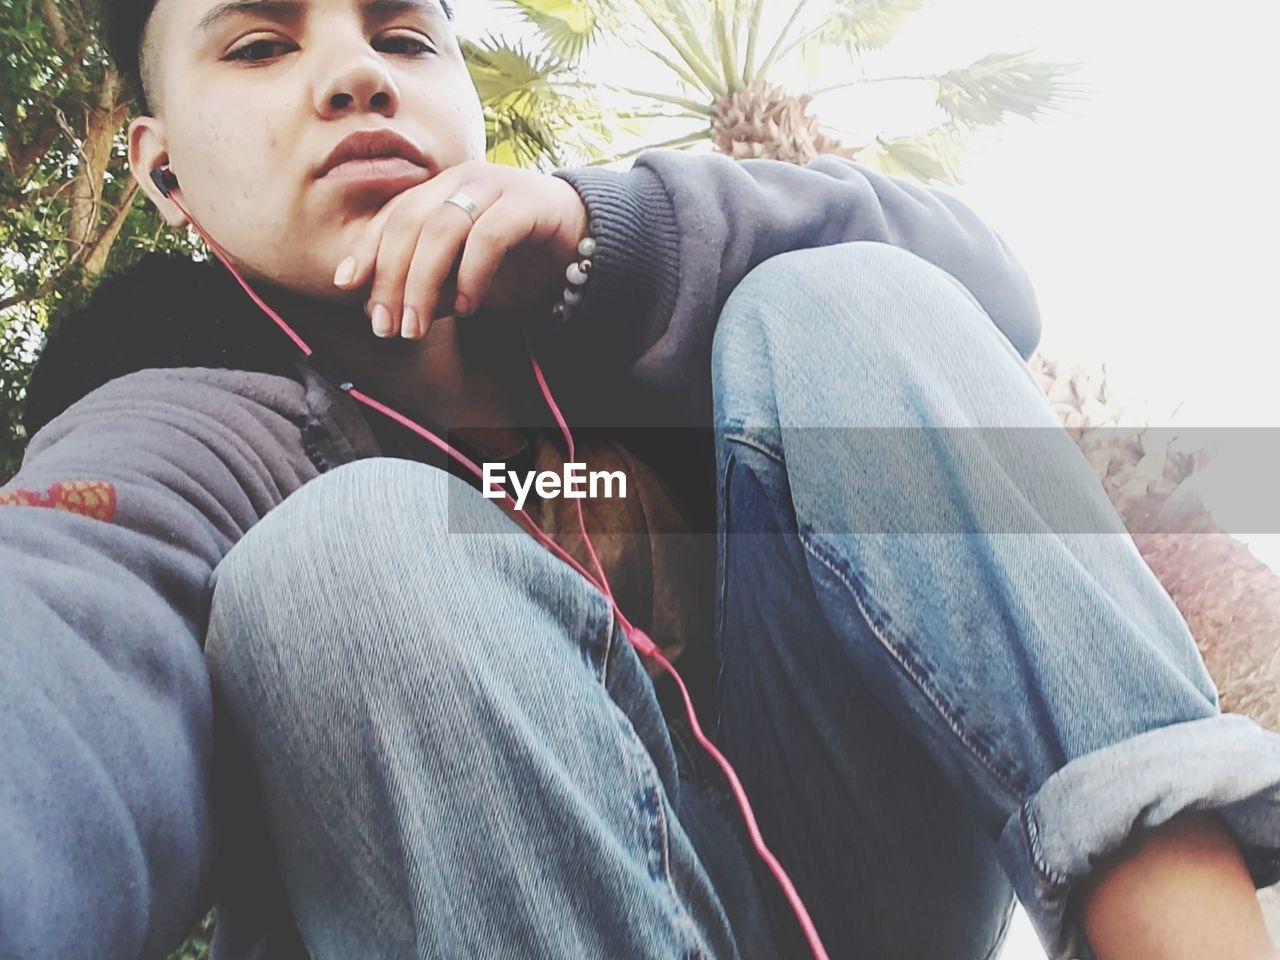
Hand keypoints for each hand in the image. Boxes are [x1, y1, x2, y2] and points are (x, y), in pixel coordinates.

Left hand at [331, 159, 589, 339]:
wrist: (586, 247)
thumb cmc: (517, 264)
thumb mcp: (461, 280)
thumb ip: (425, 287)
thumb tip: (376, 308)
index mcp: (440, 190)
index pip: (391, 216)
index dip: (365, 251)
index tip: (345, 288)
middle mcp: (463, 180)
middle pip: (409, 222)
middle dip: (390, 278)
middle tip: (386, 326)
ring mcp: (497, 186)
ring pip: (442, 228)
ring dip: (423, 282)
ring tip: (417, 327)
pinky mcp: (529, 203)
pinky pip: (488, 237)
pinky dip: (471, 275)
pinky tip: (466, 308)